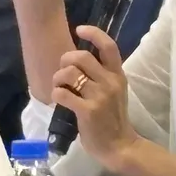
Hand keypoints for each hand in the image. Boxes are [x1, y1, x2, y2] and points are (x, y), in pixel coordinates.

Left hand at [52, 27, 136, 167]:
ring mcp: (99, 96)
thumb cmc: (113, 119)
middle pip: (81, 56)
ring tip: (59, 87)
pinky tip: (59, 100)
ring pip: (69, 73)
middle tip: (63, 72)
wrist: (119, 146)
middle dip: (65, 60)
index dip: (93, 33)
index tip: (79, 30)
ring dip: (58, 78)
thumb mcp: (115, 92)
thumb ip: (102, 76)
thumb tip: (78, 60)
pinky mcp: (87, 110)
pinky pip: (62, 93)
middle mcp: (110, 82)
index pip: (108, 46)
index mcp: (118, 75)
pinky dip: (55, 94)